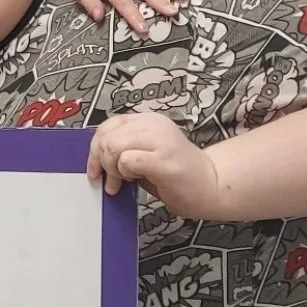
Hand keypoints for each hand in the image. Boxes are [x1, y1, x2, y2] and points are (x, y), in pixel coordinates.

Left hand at [88, 112, 229, 218]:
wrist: (211, 186)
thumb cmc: (176, 173)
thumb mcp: (143, 153)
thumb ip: (122, 148)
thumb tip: (94, 155)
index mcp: (148, 120)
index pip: (107, 125)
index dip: (95, 147)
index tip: (95, 167)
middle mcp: (154, 124)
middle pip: (107, 136)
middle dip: (101, 162)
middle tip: (111, 180)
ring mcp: (161, 140)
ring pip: (113, 146)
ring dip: (112, 169)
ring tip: (124, 181)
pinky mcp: (164, 159)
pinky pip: (126, 161)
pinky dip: (124, 173)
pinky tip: (137, 180)